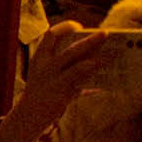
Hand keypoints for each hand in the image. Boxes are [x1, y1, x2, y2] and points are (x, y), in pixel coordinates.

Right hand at [0, 24, 121, 141]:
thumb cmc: (40, 90)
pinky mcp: (63, 95)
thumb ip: (62, 62)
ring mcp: (55, 82)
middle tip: (106, 33)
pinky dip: (95, 84)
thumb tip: (88, 53)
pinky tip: (105, 84)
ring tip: (114, 55)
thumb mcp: (43, 72)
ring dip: (100, 61)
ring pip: (81, 67)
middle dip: (91, 41)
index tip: (77, 26)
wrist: (27, 115)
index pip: (50, 36)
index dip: (64, 28)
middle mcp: (47, 68)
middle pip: (72, 50)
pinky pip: (84, 86)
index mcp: (40, 58)